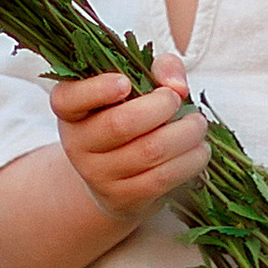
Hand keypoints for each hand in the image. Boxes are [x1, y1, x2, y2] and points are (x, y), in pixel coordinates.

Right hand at [49, 52, 210, 222]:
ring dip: (185, 134)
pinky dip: (189, 161)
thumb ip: (158, 70)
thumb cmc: (129, 119)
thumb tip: (177, 85)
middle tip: (178, 100)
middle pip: (120, 124)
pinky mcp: (122, 198)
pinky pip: (162, 178)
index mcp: (71, 110)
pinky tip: (199, 150)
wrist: (116, 180)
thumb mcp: (136, 88)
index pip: (68, 99)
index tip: (125, 82)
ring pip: (149, 151)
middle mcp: (77, 143)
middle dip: (161, 107)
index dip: (97, 90)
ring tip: (198, 125)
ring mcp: (97, 174)